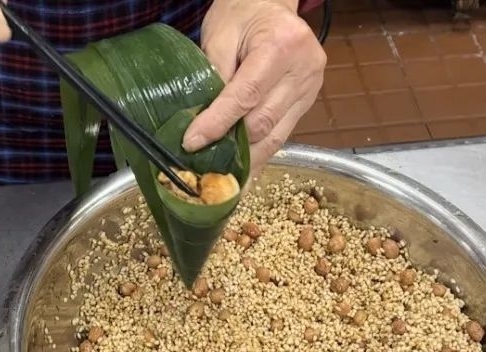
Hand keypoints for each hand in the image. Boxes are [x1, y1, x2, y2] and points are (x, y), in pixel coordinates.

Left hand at [183, 0, 325, 177]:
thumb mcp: (220, 33)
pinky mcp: (306, 103)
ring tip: (220, 184)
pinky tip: (242, 176)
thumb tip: (201, 121)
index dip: (217, 124)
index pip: (245, 95)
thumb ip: (213, 74)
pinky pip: (280, 137)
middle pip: (262, 122)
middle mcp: (304, 69)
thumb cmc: (242, 13)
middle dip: (230, 147)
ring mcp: (309, 89)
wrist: (271, 4)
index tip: (191, 143)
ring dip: (245, 162)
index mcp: (282, 45)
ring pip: (274, 137)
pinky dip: (259, 157)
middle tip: (199, 167)